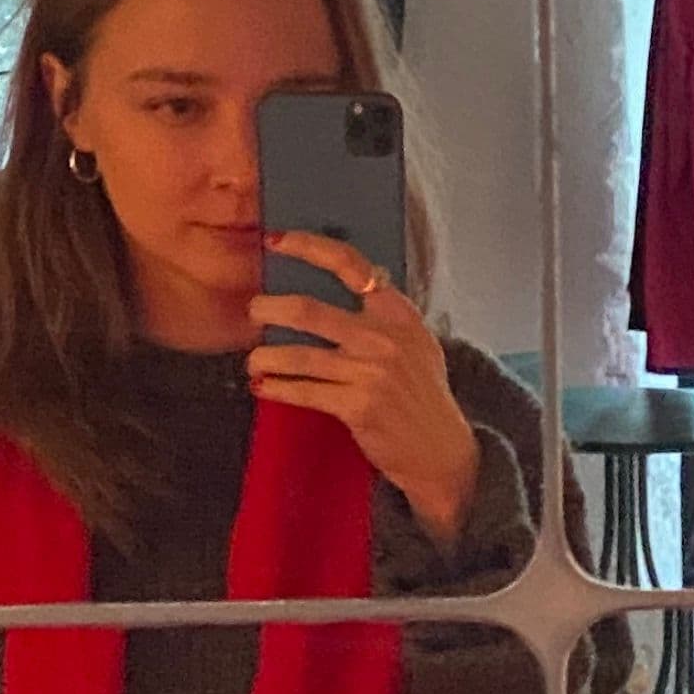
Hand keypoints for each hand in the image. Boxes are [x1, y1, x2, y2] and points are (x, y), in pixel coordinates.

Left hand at [247, 234, 481, 543]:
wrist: (441, 451)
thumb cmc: (423, 396)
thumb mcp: (418, 343)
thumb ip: (388, 313)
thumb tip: (358, 277)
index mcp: (399, 314)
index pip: (350, 266)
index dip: (308, 247)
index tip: (274, 241)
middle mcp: (385, 338)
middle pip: (310, 311)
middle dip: (269, 309)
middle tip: (253, 312)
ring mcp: (371, 373)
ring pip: (298, 356)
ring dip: (264, 357)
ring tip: (253, 360)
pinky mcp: (358, 407)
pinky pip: (303, 391)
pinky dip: (276, 388)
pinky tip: (262, 385)